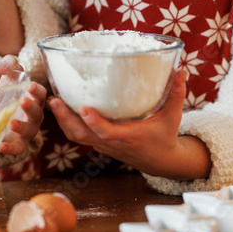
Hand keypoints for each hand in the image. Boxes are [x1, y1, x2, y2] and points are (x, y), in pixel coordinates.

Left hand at [0, 55, 46, 155]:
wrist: (1, 108)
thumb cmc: (11, 89)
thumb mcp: (10, 74)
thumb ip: (8, 64)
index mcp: (35, 98)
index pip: (40, 93)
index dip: (36, 90)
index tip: (29, 86)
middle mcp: (35, 114)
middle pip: (38, 112)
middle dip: (31, 107)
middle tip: (22, 101)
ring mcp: (28, 129)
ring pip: (31, 131)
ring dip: (22, 127)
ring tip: (11, 123)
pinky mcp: (18, 141)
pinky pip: (19, 147)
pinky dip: (12, 149)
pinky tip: (0, 146)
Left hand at [48, 70, 209, 178]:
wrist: (162, 162)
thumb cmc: (165, 136)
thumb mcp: (173, 116)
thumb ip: (175, 93)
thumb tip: (179, 69)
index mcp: (128, 137)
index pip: (106, 133)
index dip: (94, 122)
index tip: (83, 108)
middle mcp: (112, 144)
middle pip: (82, 136)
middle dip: (66, 119)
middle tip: (54, 100)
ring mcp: (103, 146)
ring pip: (76, 137)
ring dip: (63, 121)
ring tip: (53, 100)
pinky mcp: (99, 144)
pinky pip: (79, 136)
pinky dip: (68, 123)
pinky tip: (61, 106)